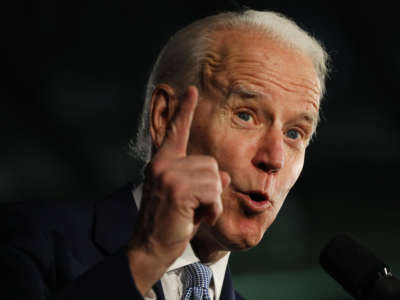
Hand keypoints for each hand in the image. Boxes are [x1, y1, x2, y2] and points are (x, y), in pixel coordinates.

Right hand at [126, 86, 229, 294]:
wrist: (150, 247)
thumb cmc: (170, 222)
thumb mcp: (187, 196)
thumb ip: (202, 180)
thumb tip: (222, 174)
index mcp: (162, 162)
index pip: (176, 132)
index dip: (185, 110)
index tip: (191, 90)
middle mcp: (163, 164)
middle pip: (210, 163)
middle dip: (211, 188)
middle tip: (196, 207)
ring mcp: (168, 175)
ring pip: (214, 177)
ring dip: (212, 201)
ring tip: (196, 213)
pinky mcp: (177, 189)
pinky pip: (213, 192)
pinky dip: (213, 209)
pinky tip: (198, 218)